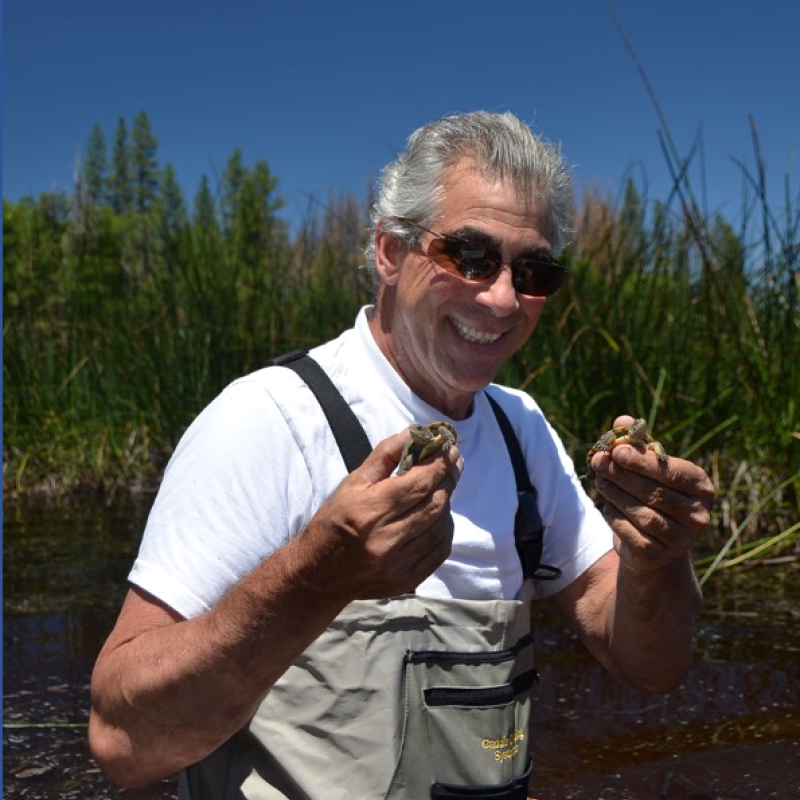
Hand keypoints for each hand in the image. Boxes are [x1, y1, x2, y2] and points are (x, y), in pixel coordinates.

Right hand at [300, 430, 462, 599]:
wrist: (318, 574)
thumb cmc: (334, 521)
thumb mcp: (352, 483)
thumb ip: (384, 455)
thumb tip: (414, 432)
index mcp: (370, 511)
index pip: (419, 482)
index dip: (440, 464)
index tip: (451, 448)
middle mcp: (386, 539)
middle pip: (435, 503)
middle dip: (449, 478)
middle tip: (454, 462)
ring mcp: (398, 564)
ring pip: (441, 526)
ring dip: (446, 503)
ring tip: (441, 488)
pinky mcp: (406, 580)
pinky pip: (440, 550)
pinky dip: (445, 529)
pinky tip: (438, 517)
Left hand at [589, 415, 714, 572]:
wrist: (651, 540)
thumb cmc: (650, 492)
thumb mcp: (646, 466)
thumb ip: (636, 442)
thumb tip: (622, 420)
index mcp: (701, 486)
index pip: (673, 473)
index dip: (643, 462)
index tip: (617, 450)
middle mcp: (698, 515)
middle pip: (655, 493)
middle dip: (622, 475)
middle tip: (598, 462)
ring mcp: (682, 539)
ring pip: (643, 514)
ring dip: (616, 494)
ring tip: (600, 481)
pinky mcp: (660, 555)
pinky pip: (632, 534)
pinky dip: (615, 517)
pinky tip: (607, 506)